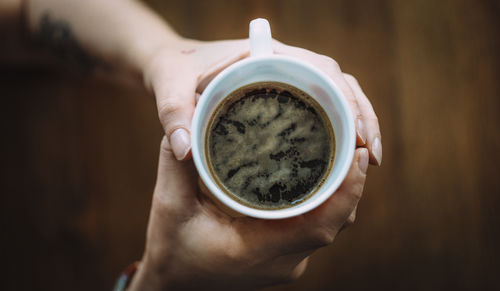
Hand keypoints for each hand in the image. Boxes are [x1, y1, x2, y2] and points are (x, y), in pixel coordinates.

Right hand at [128, 137, 369, 289]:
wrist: (175, 285)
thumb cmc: (172, 250)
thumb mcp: (169, 206)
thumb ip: (177, 164)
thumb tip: (190, 121)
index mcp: (254, 250)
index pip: (318, 226)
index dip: (346, 192)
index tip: (359, 155)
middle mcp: (281, 263)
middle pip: (334, 223)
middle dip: (351, 184)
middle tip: (355, 141)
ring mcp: (286, 264)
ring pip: (330, 227)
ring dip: (342, 193)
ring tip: (343, 153)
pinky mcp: (286, 259)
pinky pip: (317, 229)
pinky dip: (326, 203)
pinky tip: (321, 176)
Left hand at [142, 39, 381, 164]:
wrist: (171, 66)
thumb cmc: (173, 70)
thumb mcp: (169, 85)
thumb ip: (173, 112)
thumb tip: (186, 150)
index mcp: (268, 54)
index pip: (322, 68)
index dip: (347, 97)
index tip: (357, 132)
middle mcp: (285, 66)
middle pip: (339, 84)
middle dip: (362, 116)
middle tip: (370, 156)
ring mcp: (287, 83)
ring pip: (336, 98)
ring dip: (356, 125)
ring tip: (366, 162)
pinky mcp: (284, 101)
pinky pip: (320, 111)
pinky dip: (336, 132)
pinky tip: (340, 161)